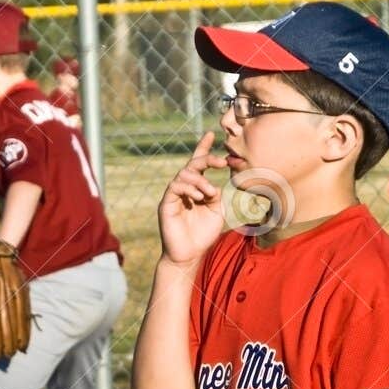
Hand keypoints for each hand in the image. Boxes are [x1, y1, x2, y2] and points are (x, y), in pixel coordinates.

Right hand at [158, 131, 228, 266]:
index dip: (203, 148)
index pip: (198, 164)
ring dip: (200, 180)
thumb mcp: (216, 211)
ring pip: (184, 174)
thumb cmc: (203, 234)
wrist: (189, 255)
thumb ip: (216, 194)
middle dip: (207, 159)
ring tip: (210, 193)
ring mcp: (174, 195)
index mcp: (196, 188)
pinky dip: (189, 188)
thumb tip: (215, 182)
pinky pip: (175, 186)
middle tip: (221, 162)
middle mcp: (184, 189)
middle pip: (192, 165)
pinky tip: (199, 197)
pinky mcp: (166, 203)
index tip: (211, 134)